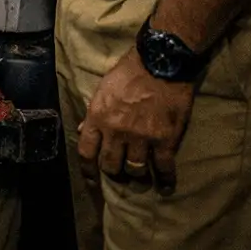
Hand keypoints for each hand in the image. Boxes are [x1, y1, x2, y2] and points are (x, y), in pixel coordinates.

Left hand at [77, 45, 194, 191]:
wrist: (160, 63)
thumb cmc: (129, 73)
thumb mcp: (103, 89)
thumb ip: (94, 113)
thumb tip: (85, 130)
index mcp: (98, 117)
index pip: (86, 151)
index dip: (88, 170)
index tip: (92, 181)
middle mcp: (116, 131)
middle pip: (111, 165)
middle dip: (114, 172)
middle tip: (121, 173)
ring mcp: (141, 137)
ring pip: (135, 169)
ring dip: (137, 175)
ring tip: (141, 176)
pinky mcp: (164, 139)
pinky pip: (163, 167)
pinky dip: (165, 179)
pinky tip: (166, 186)